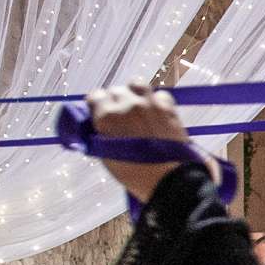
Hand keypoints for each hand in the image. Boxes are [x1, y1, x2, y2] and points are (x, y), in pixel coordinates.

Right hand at [81, 81, 199, 201]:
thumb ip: (100, 133)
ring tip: (138, 106)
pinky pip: (159, 94)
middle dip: (116, 101)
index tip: (100, 111)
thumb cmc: (134, 174)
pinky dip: (157, 101)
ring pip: (136, 84)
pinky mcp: (167, 107)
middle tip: (121, 115)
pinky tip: (157, 113)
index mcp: (106, 117)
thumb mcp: (106, 155)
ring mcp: (148, 103)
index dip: (97, 104)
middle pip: (116, 91)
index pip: (95, 96)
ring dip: (135, 93)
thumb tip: (98, 124)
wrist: (168, 180)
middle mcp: (126, 105)